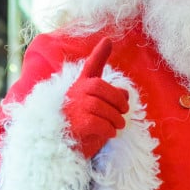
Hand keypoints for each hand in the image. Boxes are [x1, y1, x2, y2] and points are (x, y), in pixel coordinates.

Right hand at [63, 37, 128, 158]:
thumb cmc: (82, 129)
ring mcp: (73, 108)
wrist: (63, 149)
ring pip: (102, 107)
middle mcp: (74, 94)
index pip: (90, 67)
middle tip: (124, 111)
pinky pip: (99, 123)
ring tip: (118, 126)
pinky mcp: (76, 124)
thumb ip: (110, 99)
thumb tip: (126, 92)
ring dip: (116, 118)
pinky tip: (110, 133)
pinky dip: (110, 129)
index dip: (99, 53)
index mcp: (79, 88)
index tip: (108, 40)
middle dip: (117, 98)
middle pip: (100, 87)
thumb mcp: (98, 112)